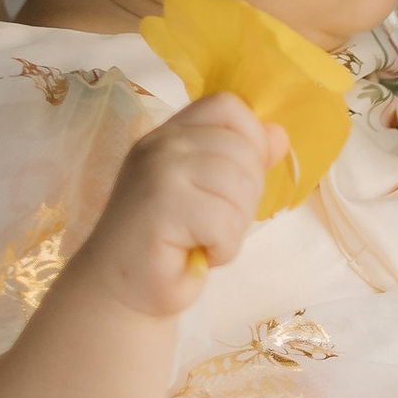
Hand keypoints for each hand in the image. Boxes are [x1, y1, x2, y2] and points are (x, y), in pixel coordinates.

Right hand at [72, 94, 273, 319]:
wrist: (118, 291)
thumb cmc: (167, 245)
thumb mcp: (209, 195)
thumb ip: (240, 161)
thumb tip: (280, 135)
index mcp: (172, 134)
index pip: (228, 107)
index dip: (250, 142)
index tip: (235, 184)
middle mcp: (163, 144)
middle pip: (243, 151)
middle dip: (244, 199)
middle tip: (212, 225)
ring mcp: (159, 171)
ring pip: (240, 186)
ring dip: (233, 227)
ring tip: (202, 239)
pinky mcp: (161, 206)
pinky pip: (226, 222)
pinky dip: (223, 248)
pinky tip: (196, 254)